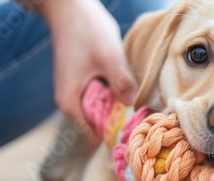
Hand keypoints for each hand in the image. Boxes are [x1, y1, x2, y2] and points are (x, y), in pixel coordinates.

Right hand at [38, 0, 137, 137]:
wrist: (68, 8)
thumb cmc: (85, 31)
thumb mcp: (109, 58)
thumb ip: (121, 83)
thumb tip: (135, 105)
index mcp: (71, 103)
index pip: (93, 134)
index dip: (115, 135)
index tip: (136, 133)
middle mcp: (70, 101)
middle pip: (98, 123)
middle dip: (120, 122)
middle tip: (144, 118)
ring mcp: (76, 90)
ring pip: (101, 109)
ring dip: (118, 107)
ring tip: (140, 106)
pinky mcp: (83, 80)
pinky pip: (100, 96)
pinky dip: (114, 95)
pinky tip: (128, 89)